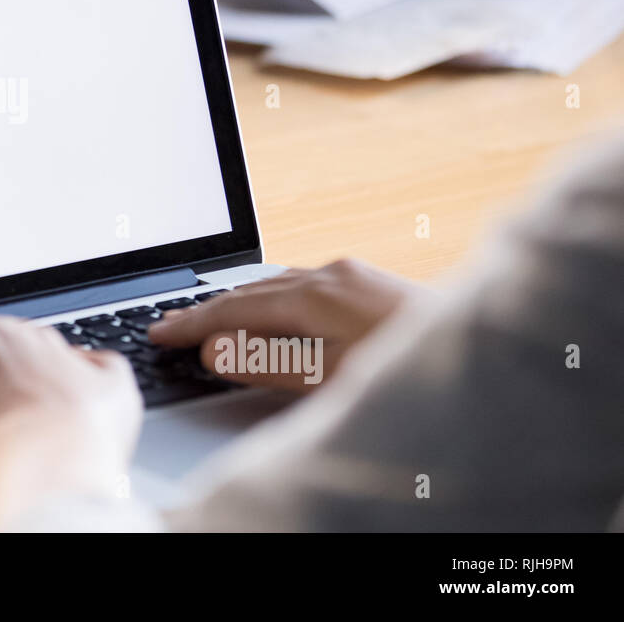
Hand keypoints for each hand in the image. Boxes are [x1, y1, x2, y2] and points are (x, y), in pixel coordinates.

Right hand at [147, 259, 418, 390]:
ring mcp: (353, 273)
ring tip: (208, 319)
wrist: (491, 354)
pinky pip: (301, 284)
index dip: (192, 322)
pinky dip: (271, 299)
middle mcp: (331, 273)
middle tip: (170, 327)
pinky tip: (269, 309)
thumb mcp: (331, 377)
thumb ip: (268, 361)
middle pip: (252, 289)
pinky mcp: (369, 282)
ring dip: (239, 302)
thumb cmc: (411, 367)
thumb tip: (214, 346)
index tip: (158, 332)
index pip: (234, 307)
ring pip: (277, 284)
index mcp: (317, 293)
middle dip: (208, 309)